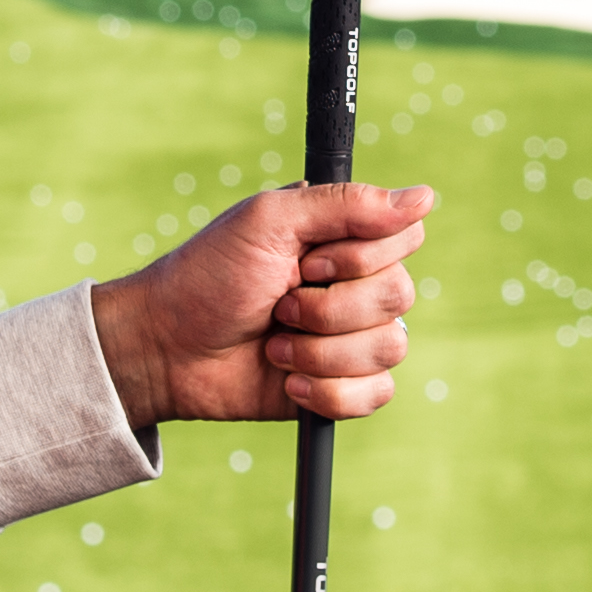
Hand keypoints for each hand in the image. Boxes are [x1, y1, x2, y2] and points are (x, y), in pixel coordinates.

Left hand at [89, 182, 434, 430]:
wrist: (167, 349)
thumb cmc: (208, 276)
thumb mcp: (269, 220)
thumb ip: (346, 204)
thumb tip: (425, 197)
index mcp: (344, 238)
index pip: (405, 237)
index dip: (359, 256)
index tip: (307, 260)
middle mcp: (356, 284)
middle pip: (399, 296)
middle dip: (328, 308)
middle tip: (278, 303)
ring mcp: (352, 338)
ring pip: (390, 348)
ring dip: (319, 351)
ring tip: (274, 345)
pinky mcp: (343, 386)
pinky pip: (376, 394)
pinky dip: (327, 391)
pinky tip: (287, 381)